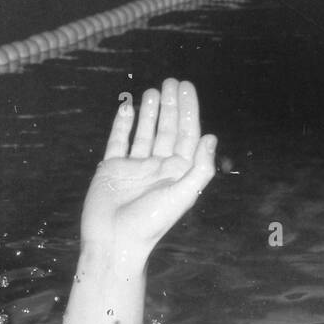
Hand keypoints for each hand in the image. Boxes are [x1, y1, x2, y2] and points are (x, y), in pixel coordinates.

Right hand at [80, 78, 216, 256]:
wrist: (114, 241)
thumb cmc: (150, 224)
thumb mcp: (181, 196)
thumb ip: (199, 169)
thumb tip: (211, 138)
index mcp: (176, 175)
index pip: (187, 137)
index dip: (188, 112)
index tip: (187, 88)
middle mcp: (157, 169)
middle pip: (167, 131)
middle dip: (170, 106)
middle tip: (171, 81)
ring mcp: (134, 168)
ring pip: (145, 133)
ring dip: (149, 112)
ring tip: (153, 90)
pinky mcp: (111, 169)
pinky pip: (118, 141)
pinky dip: (122, 124)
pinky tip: (127, 108)